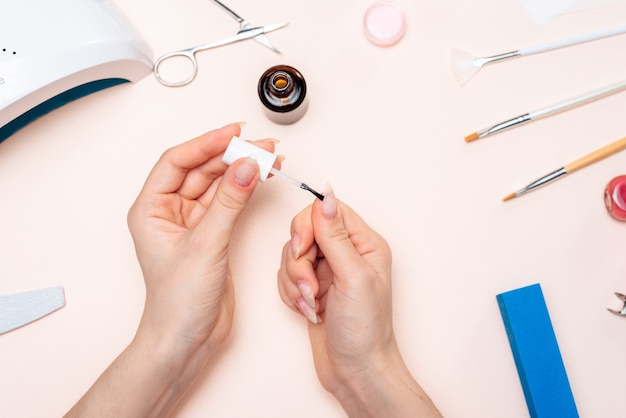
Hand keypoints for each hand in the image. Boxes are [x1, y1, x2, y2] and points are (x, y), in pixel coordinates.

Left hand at [128, 122, 277, 350]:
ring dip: (242, 170)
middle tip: (261, 146)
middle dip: (231, 155)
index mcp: (151, 209)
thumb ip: (229, 202)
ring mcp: (193, 223)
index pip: (177, 162)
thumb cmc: (177, 302)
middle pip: (200, 169)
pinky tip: (261, 177)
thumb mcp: (205, 245)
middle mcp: (170, 212)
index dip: (206, 144)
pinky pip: (229, 201)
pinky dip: (246, 189)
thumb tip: (247, 165)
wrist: (187, 340)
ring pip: (217, 184)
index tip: (234, 134)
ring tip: (269, 157)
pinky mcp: (212, 234)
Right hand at [278, 191, 440, 416]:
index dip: (308, 225)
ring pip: (292, 255)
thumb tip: (326, 197)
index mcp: (364, 243)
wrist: (356, 372)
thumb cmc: (365, 330)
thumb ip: (335, 236)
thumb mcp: (353, 277)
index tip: (302, 248)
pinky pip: (286, 276)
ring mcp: (328, 271)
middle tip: (311, 287)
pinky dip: (291, 294)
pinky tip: (308, 311)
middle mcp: (346, 253)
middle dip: (299, 261)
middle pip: (305, 232)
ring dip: (295, 282)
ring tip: (313, 304)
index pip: (327, 210)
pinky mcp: (313, 287)